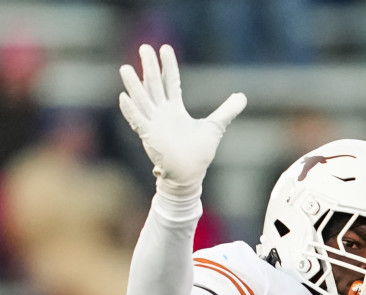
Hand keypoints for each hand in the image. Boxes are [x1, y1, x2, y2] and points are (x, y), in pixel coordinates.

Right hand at [118, 44, 246, 197]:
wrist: (189, 175)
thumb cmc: (198, 152)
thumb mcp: (215, 126)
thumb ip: (227, 110)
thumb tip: (242, 97)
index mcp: (175, 109)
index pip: (171, 82)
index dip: (169, 66)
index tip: (166, 48)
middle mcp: (162, 113)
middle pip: (154, 85)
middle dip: (150, 67)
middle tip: (145, 47)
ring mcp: (153, 124)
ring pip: (142, 100)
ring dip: (134, 85)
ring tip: (125, 68)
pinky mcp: (149, 137)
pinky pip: (137, 121)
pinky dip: (130, 111)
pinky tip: (124, 97)